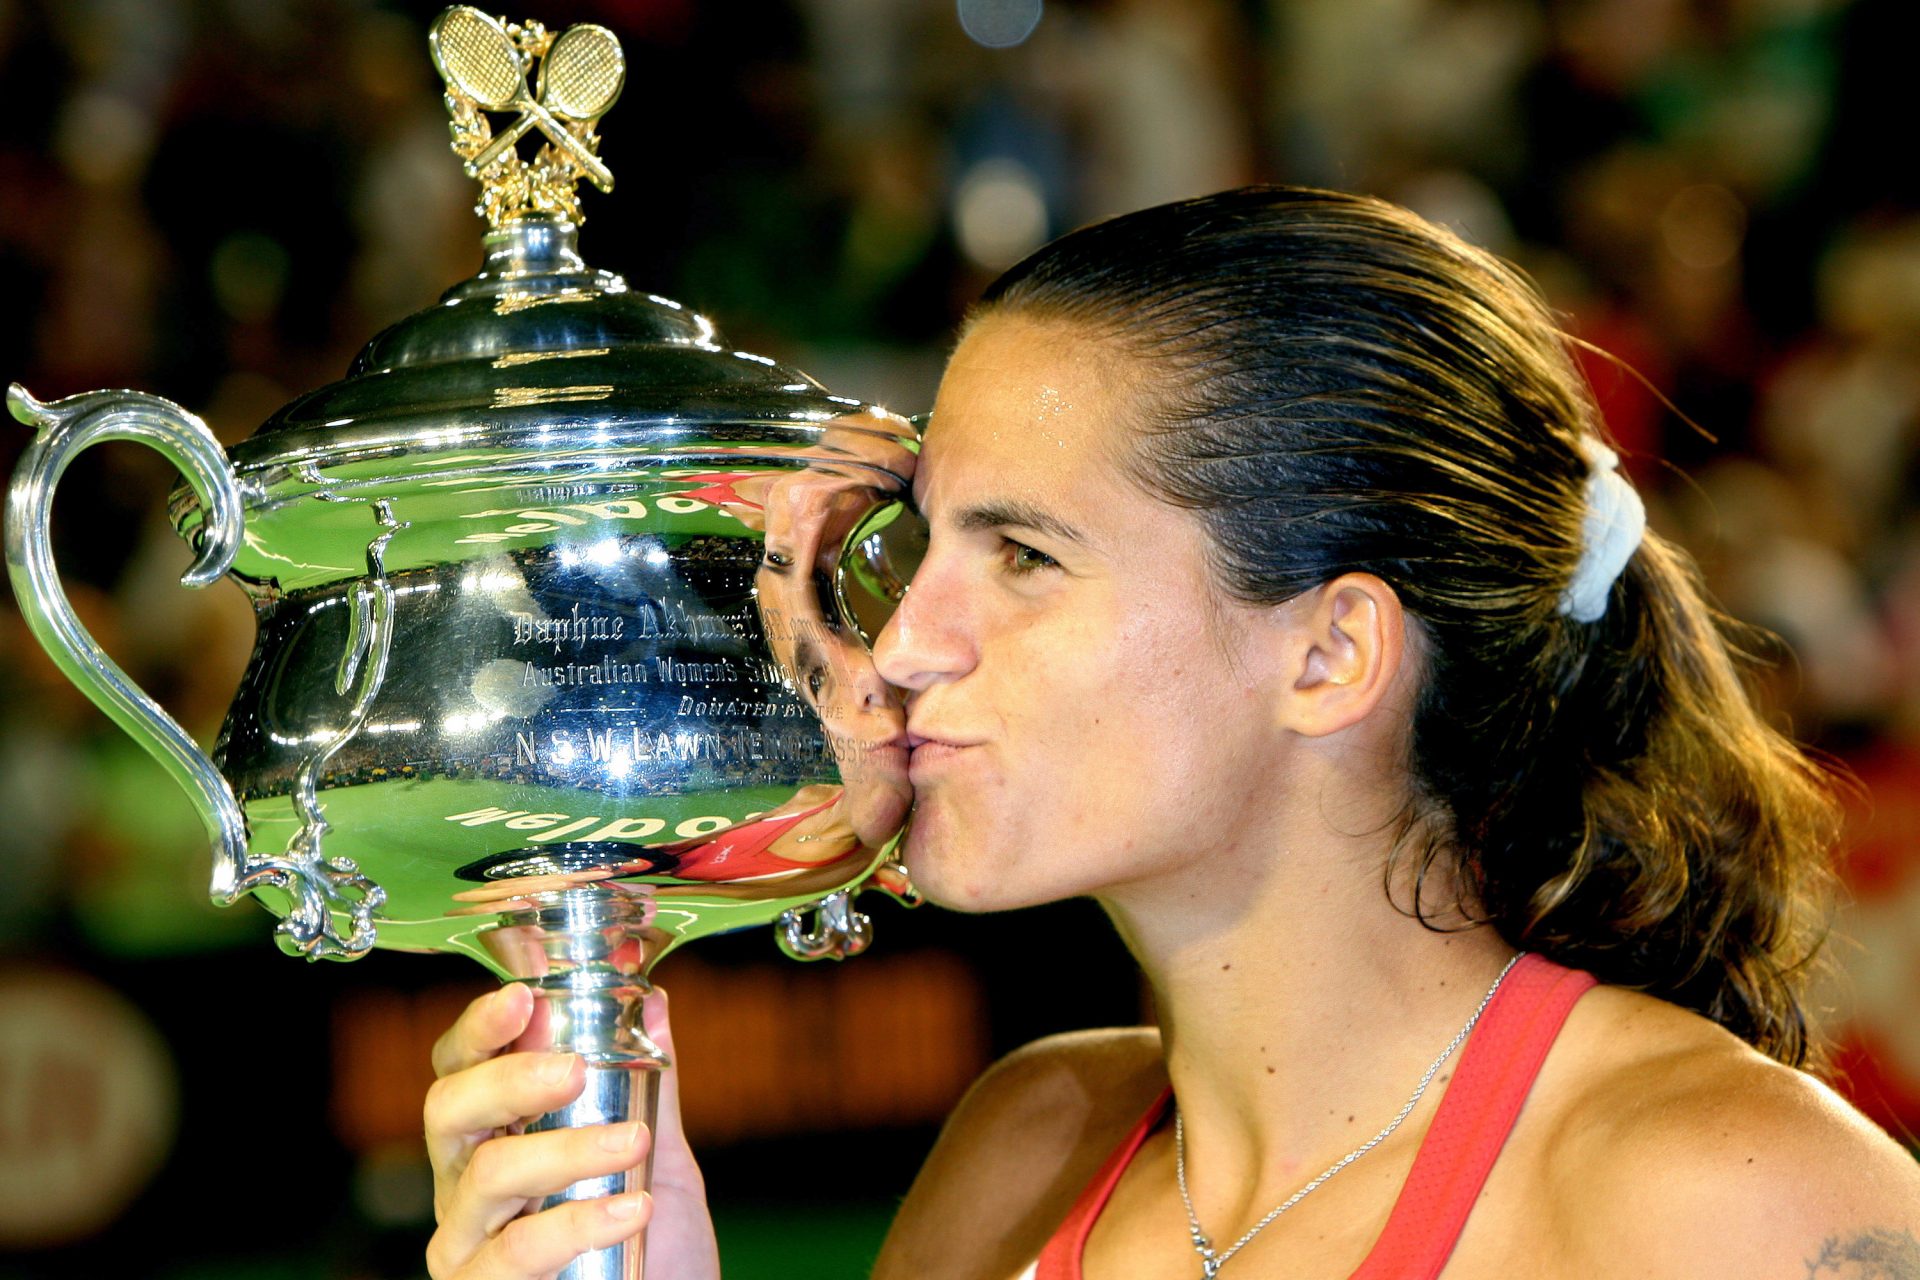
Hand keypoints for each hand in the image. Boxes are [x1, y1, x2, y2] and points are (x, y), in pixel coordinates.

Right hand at [424, 984, 719, 1278]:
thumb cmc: (653, 1243)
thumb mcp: (658, 1156)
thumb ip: (650, 1083)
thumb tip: (654, 1002)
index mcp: (494, 1135)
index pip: (462, 1067)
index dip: (481, 1028)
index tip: (524, 998)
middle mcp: (463, 1183)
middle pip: (449, 1109)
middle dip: (510, 1078)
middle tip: (573, 1071)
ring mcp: (464, 1241)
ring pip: (489, 1174)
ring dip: (568, 1150)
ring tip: (632, 1144)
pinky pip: (515, 1249)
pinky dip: (576, 1223)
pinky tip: (632, 1210)